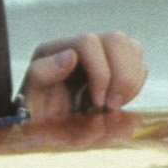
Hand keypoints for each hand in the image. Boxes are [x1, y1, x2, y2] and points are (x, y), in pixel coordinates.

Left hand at [23, 31, 144, 119]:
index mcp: (56, 50)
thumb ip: (41, 75)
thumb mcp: (28, 100)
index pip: (89, 43)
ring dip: (130, 81)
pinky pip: (139, 65)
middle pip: (116, 40)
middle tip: (111, 106)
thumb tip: (70, 56)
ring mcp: (101, 56)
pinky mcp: (117, 68)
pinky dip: (135, 86)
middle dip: (121, 76)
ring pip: (132, 48)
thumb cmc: (36, 115)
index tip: (98, 103)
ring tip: (113, 105)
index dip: (100, 73)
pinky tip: (118, 102)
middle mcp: (80, 47)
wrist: (46, 128)